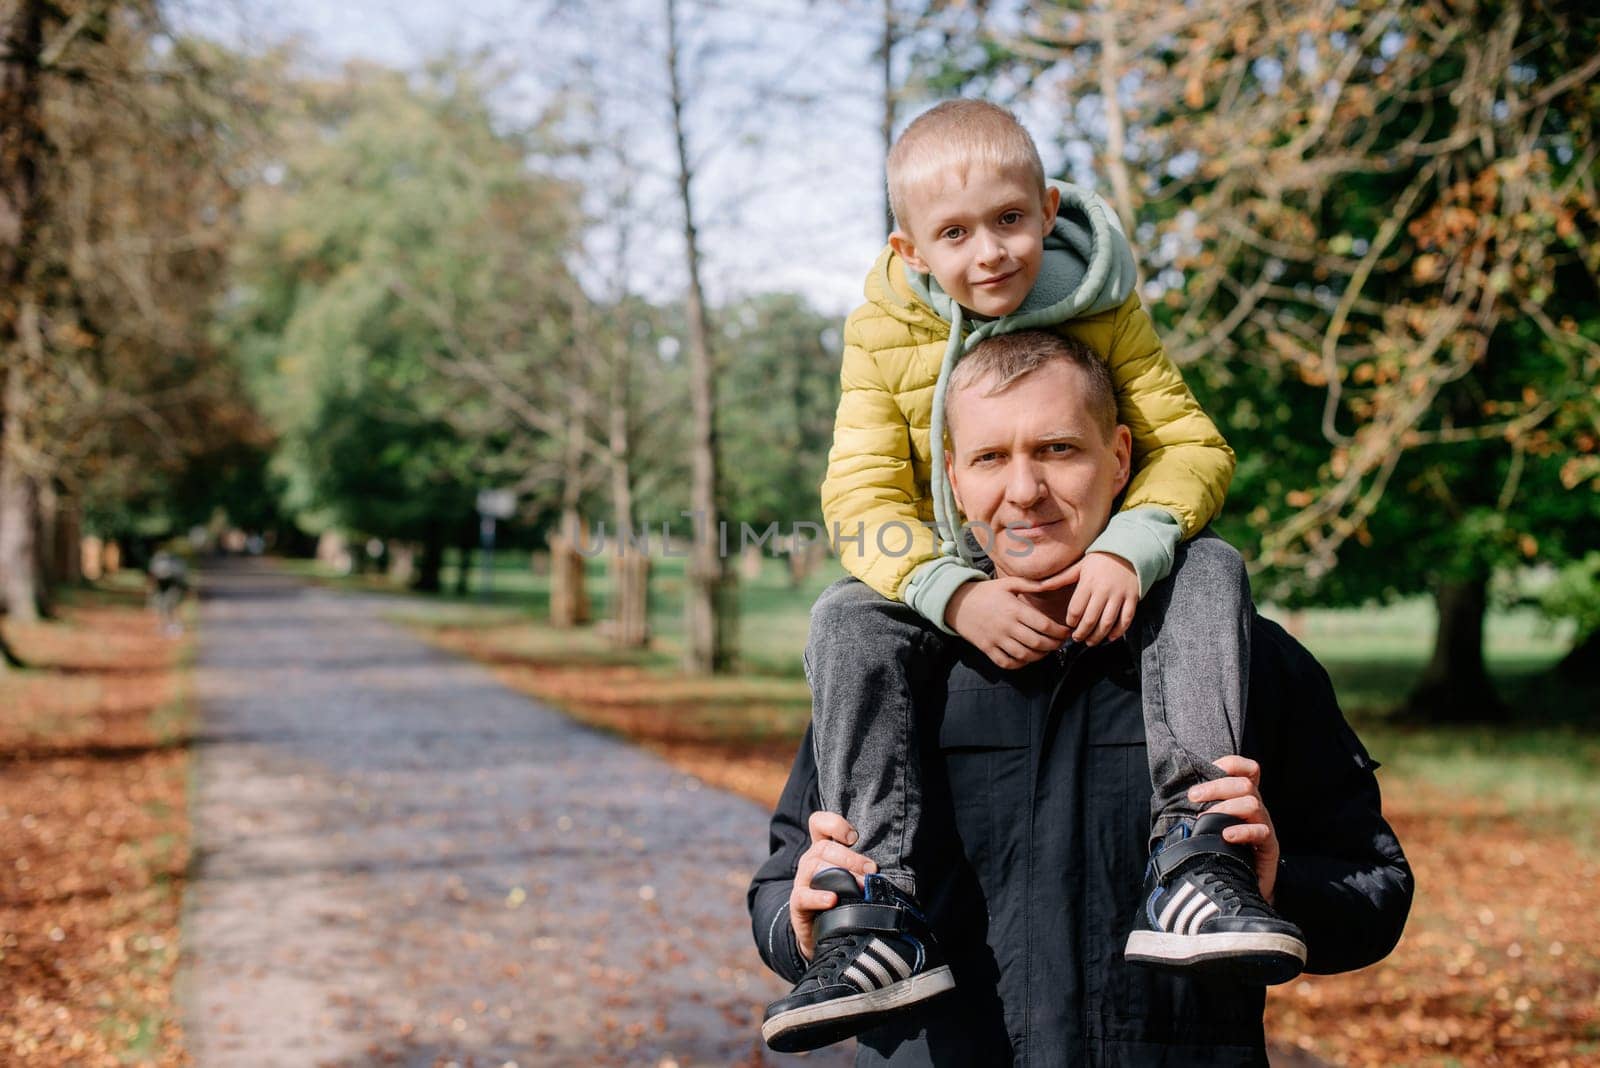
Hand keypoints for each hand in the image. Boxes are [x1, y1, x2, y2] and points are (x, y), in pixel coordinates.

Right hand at [790, 811, 876, 960]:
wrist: (823, 933)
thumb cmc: (843, 899)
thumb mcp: (852, 878)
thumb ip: (863, 868)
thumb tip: (886, 870)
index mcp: (822, 850)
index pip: (818, 823)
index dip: (834, 824)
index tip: (854, 837)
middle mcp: (810, 862)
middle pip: (823, 847)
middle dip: (850, 857)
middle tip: (872, 870)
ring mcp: (802, 882)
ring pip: (814, 866)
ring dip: (841, 874)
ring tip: (861, 887)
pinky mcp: (798, 903)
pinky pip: (803, 896)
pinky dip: (818, 897)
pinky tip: (833, 900)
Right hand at [945, 576, 1071, 669]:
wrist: (956, 603)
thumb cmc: (985, 592)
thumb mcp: (1007, 583)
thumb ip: (1030, 584)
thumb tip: (1052, 582)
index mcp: (1014, 609)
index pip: (1044, 625)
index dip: (1060, 632)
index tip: (1066, 632)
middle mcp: (1006, 626)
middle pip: (1038, 642)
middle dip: (1054, 645)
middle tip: (1060, 643)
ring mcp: (996, 639)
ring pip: (1024, 655)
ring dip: (1040, 656)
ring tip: (1046, 650)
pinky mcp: (987, 649)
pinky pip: (1007, 663)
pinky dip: (1020, 664)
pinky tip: (1027, 657)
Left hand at [1055, 552, 1138, 644]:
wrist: (1126, 551)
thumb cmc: (1098, 561)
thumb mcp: (1078, 567)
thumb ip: (1059, 579)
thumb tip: (1037, 585)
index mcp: (1088, 582)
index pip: (1076, 609)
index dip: (1071, 621)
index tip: (1069, 625)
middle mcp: (1103, 590)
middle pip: (1090, 619)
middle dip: (1082, 633)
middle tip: (1077, 638)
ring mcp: (1119, 595)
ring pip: (1107, 622)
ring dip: (1098, 636)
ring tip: (1091, 641)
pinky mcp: (1132, 598)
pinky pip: (1126, 619)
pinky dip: (1118, 632)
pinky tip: (1110, 637)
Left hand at [1187, 755, 1280, 902]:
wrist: (1240, 888)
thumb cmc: (1222, 853)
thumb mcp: (1210, 827)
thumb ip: (1201, 810)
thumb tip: (1173, 799)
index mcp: (1243, 800)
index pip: (1248, 771)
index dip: (1232, 764)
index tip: (1210, 769)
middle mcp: (1257, 810)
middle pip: (1245, 784)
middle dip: (1216, 786)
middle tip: (1193, 797)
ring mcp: (1265, 827)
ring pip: (1252, 803)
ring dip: (1225, 808)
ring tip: (1205, 819)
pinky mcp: (1270, 848)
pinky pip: (1261, 832)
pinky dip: (1242, 831)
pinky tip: (1227, 836)